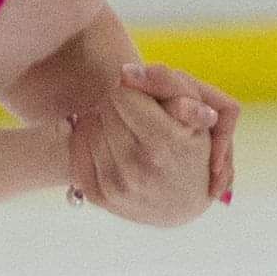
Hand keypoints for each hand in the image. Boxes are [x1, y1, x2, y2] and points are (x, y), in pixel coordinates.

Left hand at [68, 73, 215, 227]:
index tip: (141, 96)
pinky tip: (107, 143)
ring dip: (103, 121)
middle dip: (118, 104)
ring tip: (123, 128)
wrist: (181, 204)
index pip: (124, 94)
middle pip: (105, 109)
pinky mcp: (98, 196)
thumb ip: (167, 83)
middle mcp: (137, 166)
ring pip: (90, 128)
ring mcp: (114, 184)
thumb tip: (126, 71)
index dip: (133, 89)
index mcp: (164, 142)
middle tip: (133, 113)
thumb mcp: (198, 112)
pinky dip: (89, 141)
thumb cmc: (193, 149)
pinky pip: (78, 151)